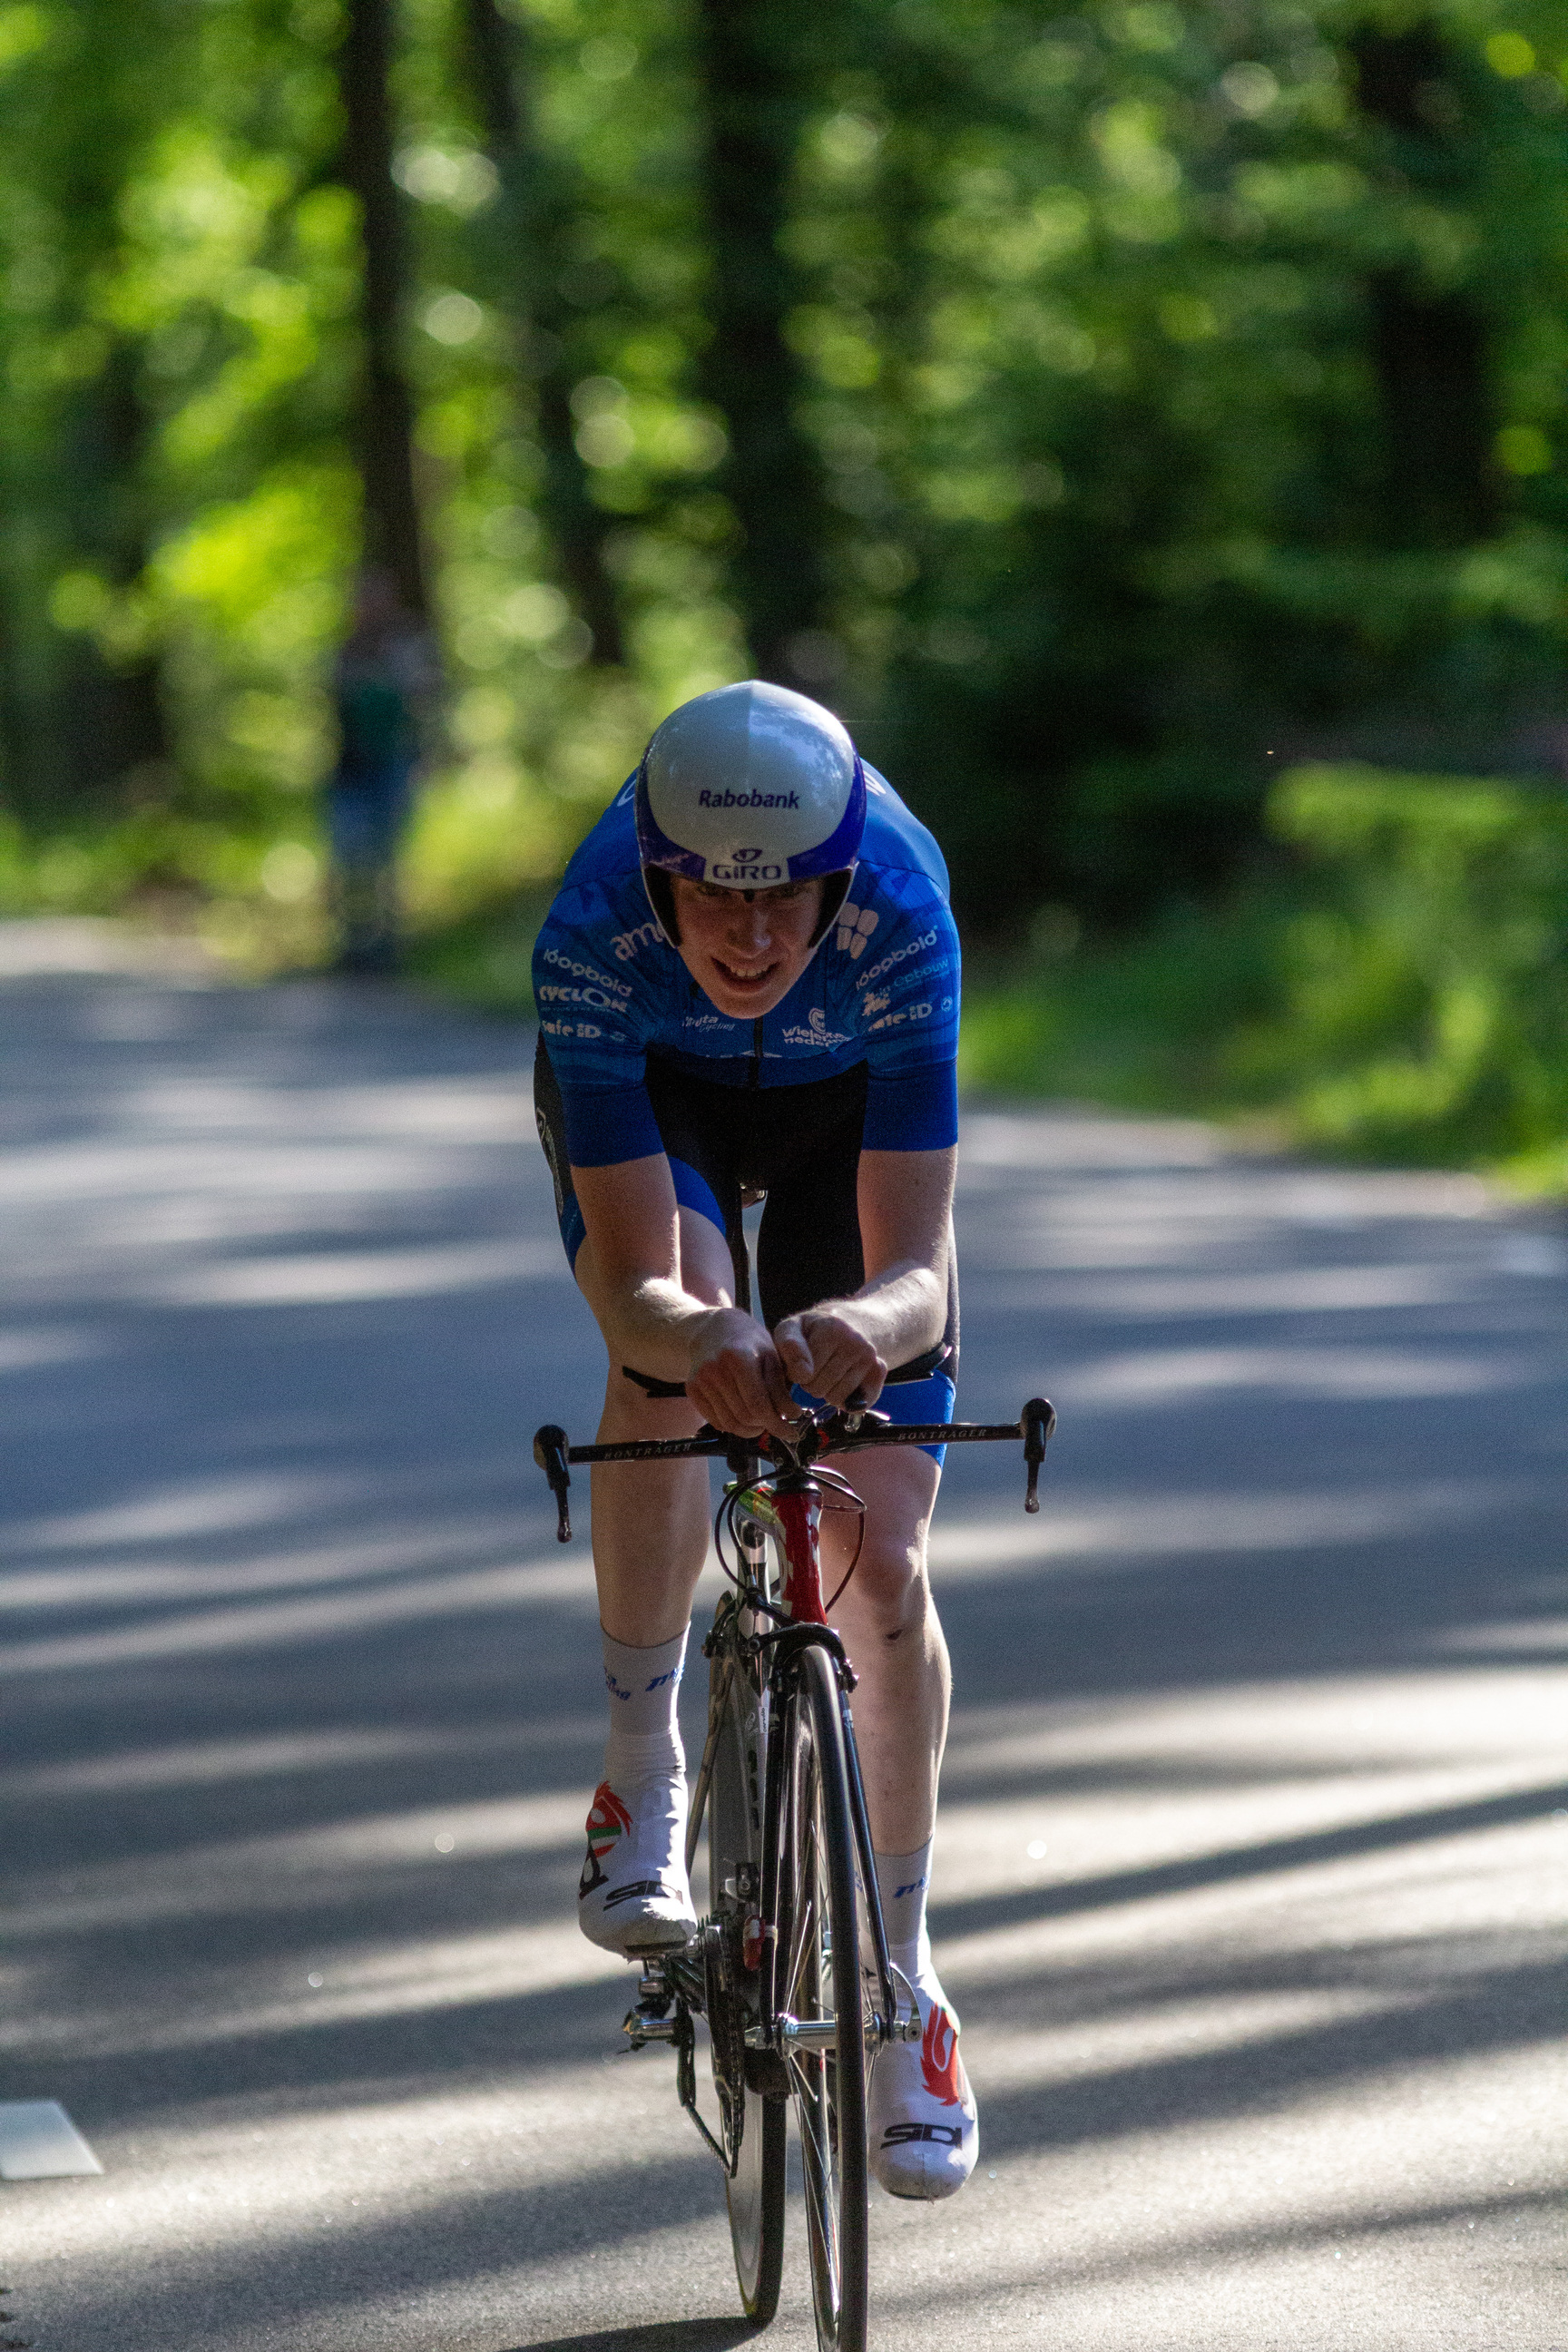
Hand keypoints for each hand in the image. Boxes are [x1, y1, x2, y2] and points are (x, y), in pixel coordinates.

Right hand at [687, 1308, 799, 1441]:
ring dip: (750, 1429)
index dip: (777, 1423)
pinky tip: (744, 1418)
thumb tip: (792, 1415)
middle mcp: (716, 1370)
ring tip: (762, 1423)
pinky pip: (715, 1421)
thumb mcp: (772, 1356)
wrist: (713, 1330)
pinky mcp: (692, 1389)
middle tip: (777, 1425)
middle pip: (744, 1417)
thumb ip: (780, 1387)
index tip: (790, 1431)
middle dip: (765, 1426)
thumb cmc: (748, 1342)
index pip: (758, 1404)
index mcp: (739, 1358)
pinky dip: (733, 1426)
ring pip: (729, 1424)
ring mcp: (701, 1381)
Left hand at [773, 1310, 886, 1409]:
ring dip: (827, 1392)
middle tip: (815, 1368)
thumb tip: (804, 1375)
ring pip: (836, 1398)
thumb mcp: (790, 1329)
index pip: (802, 1374)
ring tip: (828, 1373)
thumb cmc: (811, 1332)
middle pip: (819, 1388)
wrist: (847, 1324)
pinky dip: (846, 1401)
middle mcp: (855, 1341)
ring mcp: (869, 1357)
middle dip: (811, 1384)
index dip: (795, 1373)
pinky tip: (843, 1384)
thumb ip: (789, 1347)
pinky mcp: (879, 1372)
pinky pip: (857, 1404)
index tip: (799, 1361)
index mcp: (831, 1328)